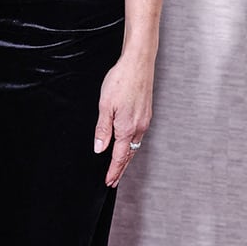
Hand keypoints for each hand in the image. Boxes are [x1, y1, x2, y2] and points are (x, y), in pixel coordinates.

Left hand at [93, 52, 152, 186]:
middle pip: (129, 155)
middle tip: (113, 181)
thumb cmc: (121, 81)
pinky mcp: (147, 114)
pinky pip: (139, 137)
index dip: (113, 171)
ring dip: (126, 158)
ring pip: (134, 146)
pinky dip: (132, 146)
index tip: (108, 182)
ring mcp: (144, 121)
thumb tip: (99, 149)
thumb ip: (102, 129)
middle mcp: (139, 128)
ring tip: (119, 167)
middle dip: (120, 169)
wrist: (138, 64)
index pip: (119, 157)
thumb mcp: (105, 106)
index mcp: (127, 128)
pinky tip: (127, 145)